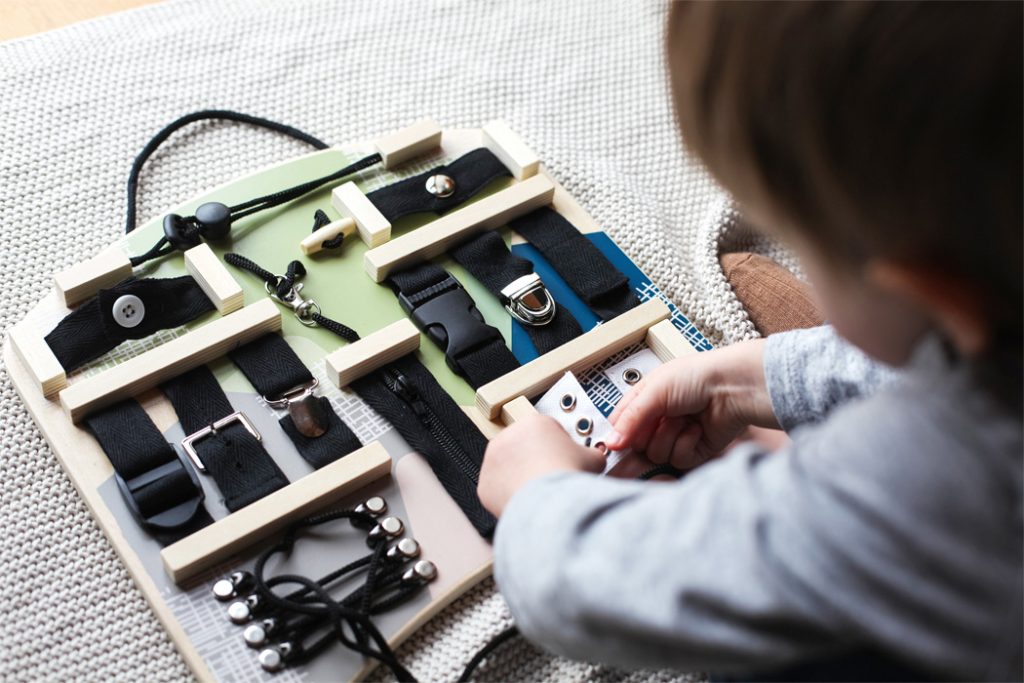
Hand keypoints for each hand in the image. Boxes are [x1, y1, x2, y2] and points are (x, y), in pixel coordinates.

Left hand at [478, 414, 604, 516]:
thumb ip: (592, 454)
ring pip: (508, 468)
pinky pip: (498, 490)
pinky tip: (527, 502)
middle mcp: (508, 437)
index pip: (547, 431)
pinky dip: (510, 496)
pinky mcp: (484, 484)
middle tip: (551, 477)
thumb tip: (595, 459)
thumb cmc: (568, 476)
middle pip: (524, 448)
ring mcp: (492, 461)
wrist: (549, 503)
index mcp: (534, 423)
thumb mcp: (593, 458)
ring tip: (540, 492)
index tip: (564, 459)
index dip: (559, 447)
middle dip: (536, 461)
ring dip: (520, 477)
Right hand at [605, 339, 777, 468]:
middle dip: (650, 432)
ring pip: (657, 454)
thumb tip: (611, 442)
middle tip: (664, 417)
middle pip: (637, 444)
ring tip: (685, 419)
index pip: (620, 424)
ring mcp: (676, 435)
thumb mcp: (655, 391)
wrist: (734, 388)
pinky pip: (678, 460)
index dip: (621, 432)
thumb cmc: (697, 377)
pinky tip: (697, 429)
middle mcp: (659, 418)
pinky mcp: (694, 450)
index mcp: (646, 399)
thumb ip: (629, 418)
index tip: (624, 434)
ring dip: (670, 436)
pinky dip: (687, 444)